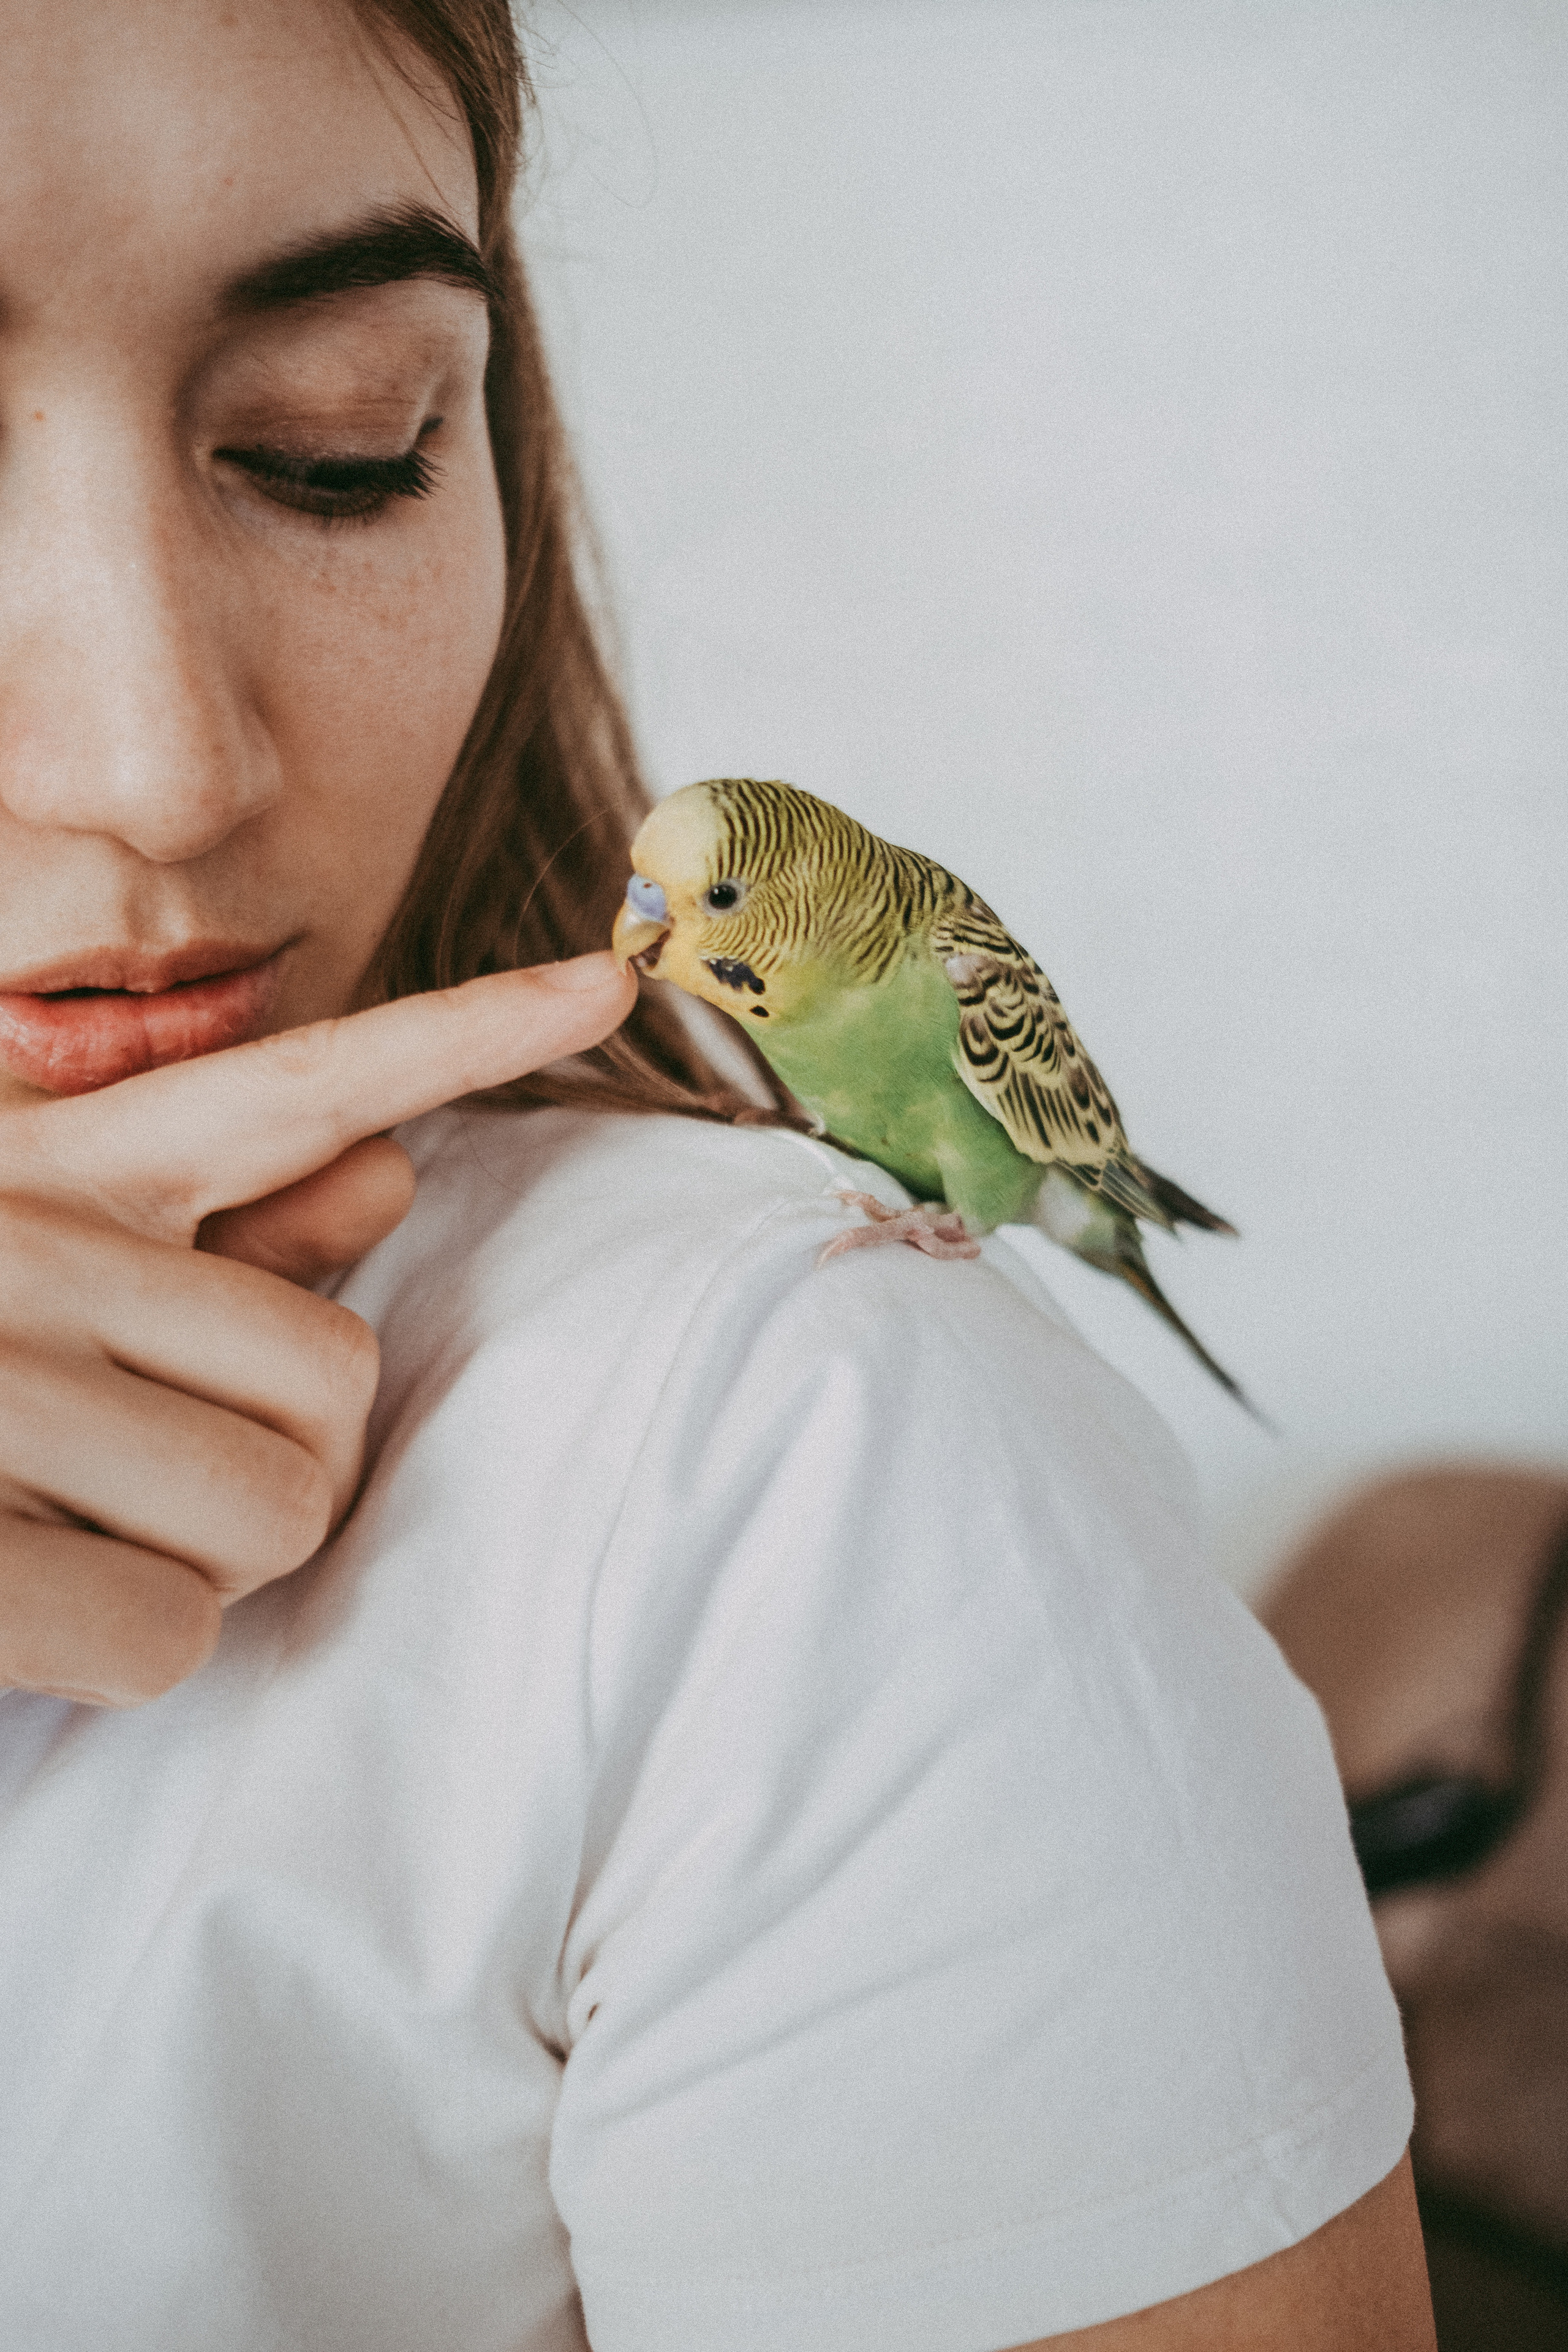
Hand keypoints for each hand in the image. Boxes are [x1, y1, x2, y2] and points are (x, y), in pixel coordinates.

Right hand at [0, 956, 634, 1707]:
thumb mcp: (26, 1238)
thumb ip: (198, 1216)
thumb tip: (384, 1174)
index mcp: (49, 1167)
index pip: (295, 1084)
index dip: (467, 1031)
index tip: (608, 970)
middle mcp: (27, 1249)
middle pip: (337, 1382)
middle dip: (281, 1462)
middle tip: (148, 1473)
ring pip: (274, 1517)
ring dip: (194, 1557)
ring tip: (56, 1520)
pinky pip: (165, 1639)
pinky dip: (114, 1653)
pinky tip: (13, 1608)